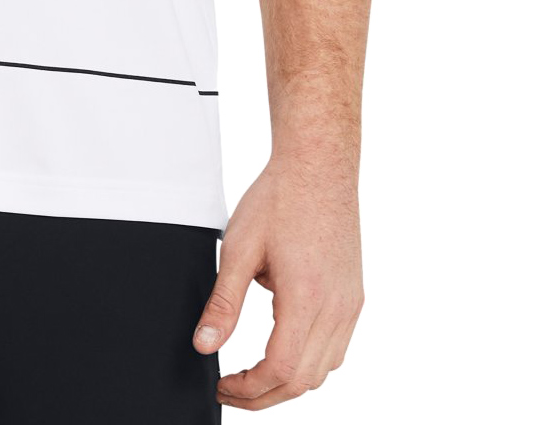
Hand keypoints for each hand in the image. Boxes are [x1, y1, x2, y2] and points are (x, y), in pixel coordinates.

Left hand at [192, 155, 363, 409]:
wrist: (318, 166)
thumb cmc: (279, 199)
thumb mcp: (238, 248)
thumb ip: (223, 303)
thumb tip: (204, 344)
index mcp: (306, 298)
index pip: (281, 369)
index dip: (249, 389)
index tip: (223, 386)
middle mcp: (337, 308)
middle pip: (304, 380)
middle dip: (264, 393)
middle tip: (230, 387)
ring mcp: (350, 304)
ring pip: (323, 369)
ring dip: (288, 380)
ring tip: (251, 372)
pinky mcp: (354, 296)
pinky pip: (336, 347)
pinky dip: (308, 359)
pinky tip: (281, 343)